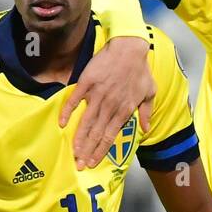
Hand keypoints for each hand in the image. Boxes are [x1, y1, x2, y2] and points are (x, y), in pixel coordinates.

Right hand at [58, 37, 154, 168]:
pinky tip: (62, 123)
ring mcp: (97, 95)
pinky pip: (75, 100)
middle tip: (79, 164)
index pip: (109, 137)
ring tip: (73, 151)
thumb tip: (146, 128)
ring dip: (79, 138)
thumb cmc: (140, 70)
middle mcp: (109, 106)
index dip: (100, 151)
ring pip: (86, 121)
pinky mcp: (87, 83)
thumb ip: (146, 112)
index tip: (92, 162)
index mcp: (123, 110)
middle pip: (96, 134)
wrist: (129, 47)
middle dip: (87, 151)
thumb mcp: (149, 91)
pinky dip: (68, 111)